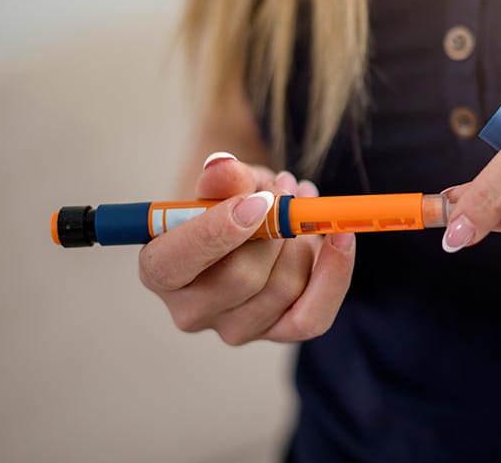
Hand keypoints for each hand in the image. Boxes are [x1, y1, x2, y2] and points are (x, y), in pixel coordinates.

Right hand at [138, 153, 355, 344]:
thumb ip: (219, 177)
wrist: (245, 222)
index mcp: (159, 270)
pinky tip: (341, 239)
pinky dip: (334, 275)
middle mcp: (191, 310)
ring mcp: (234, 328)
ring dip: (303, 238)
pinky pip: (312, 317)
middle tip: (286, 188)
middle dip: (275, 228)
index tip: (257, 200)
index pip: (173, 264)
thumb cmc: (223, 202)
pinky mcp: (275, 333)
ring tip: (301, 201)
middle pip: (241, 278)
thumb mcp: (218, 183)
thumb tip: (224, 168)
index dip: (215, 232)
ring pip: (282, 288)